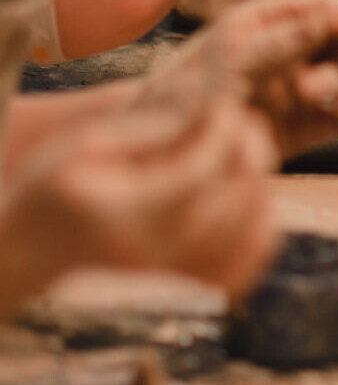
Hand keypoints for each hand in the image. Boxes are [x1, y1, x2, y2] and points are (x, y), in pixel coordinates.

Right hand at [0, 94, 280, 306]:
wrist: (27, 252)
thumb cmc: (54, 187)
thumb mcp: (85, 145)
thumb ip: (152, 129)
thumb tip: (212, 110)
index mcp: (127, 212)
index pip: (200, 169)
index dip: (224, 129)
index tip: (225, 104)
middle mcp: (157, 249)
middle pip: (235, 198)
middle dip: (251, 148)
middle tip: (241, 122)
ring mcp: (175, 271)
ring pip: (250, 229)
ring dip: (261, 181)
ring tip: (243, 152)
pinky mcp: (185, 281)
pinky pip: (247, 259)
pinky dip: (264, 224)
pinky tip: (252, 193)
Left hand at [172, 0, 337, 159]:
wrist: (157, 157)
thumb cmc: (186, 93)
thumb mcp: (237, 57)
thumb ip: (293, 38)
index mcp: (263, 24)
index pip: (319, 10)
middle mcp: (282, 54)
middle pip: (335, 43)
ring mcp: (290, 92)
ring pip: (336, 80)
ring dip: (333, 85)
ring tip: (314, 94)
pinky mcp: (297, 129)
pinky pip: (335, 119)